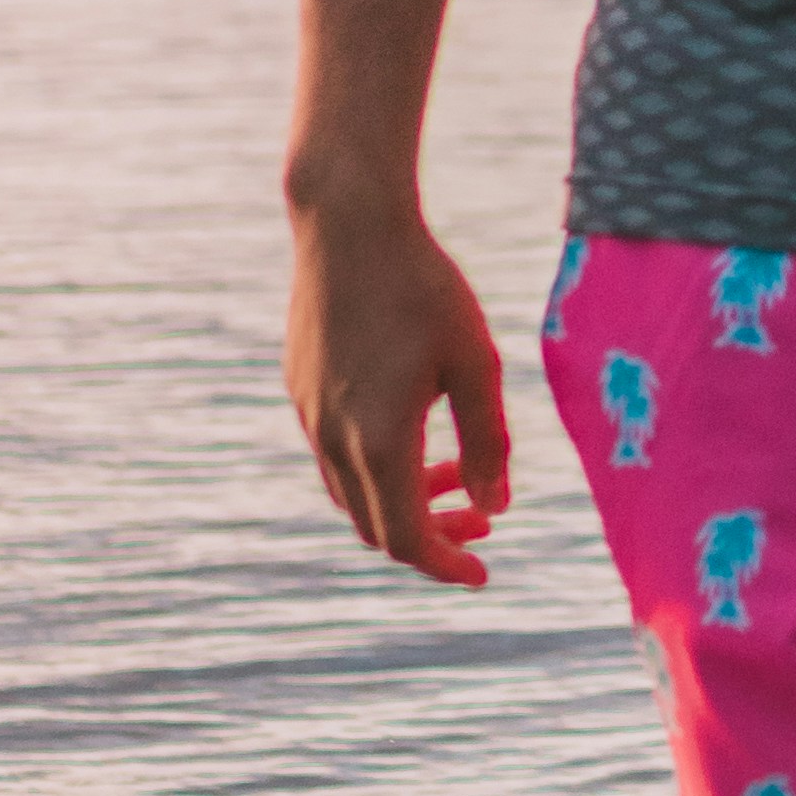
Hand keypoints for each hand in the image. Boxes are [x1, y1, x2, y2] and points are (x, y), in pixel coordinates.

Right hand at [286, 193, 510, 584]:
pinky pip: (335, 455)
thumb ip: (488, 442)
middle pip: (377, 527)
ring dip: (402, 500)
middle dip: (432, 537)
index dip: (448, 565)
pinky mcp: (299, 388)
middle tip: (483, 519)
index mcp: (380, 441)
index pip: (409, 539)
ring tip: (456, 472)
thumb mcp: (476, 364)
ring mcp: (308, 415)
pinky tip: (414, 428)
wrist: (349, 224)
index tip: (484, 571)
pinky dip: (376, 467)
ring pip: (351, 494)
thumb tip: (496, 507)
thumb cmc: (424, 287)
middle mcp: (334, 439)